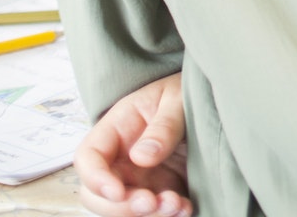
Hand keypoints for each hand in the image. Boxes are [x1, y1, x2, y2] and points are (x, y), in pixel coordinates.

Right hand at [75, 71, 190, 215]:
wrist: (208, 102)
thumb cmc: (184, 92)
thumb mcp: (177, 99)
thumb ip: (163, 125)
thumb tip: (141, 158)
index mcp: (116, 129)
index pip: (88, 157)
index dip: (96, 178)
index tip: (118, 192)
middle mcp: (120, 159)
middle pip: (97, 195)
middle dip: (121, 207)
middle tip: (151, 202)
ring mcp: (137, 179)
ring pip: (124, 210)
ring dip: (147, 215)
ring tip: (176, 205)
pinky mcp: (157, 192)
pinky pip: (151, 214)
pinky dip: (166, 216)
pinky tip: (184, 208)